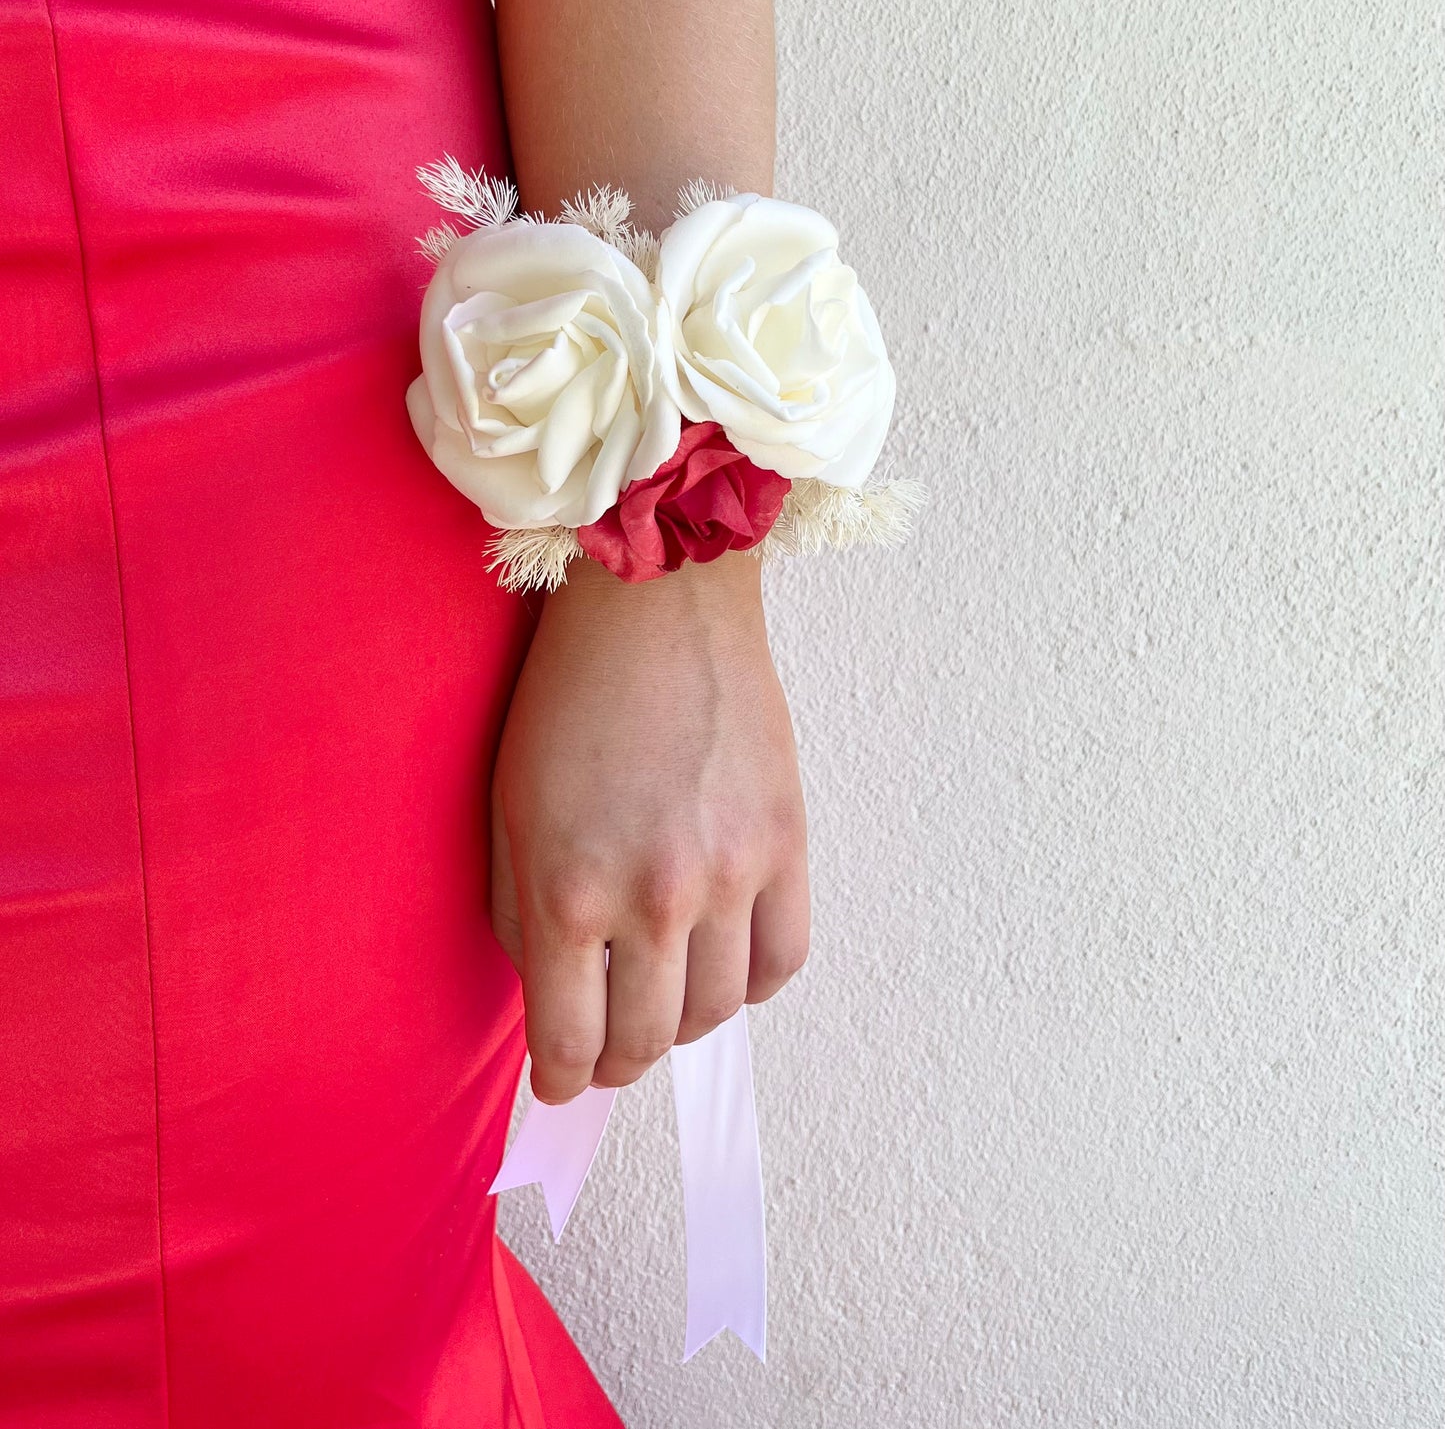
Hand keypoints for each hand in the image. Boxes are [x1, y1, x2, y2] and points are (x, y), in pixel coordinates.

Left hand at [489, 552, 808, 1103]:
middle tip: (608, 1050)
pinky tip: (727, 964)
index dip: (562, 1078)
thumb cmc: (568, 693)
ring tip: (664, 999)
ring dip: (683, 1024)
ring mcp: (729, 873)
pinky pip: (784, 959)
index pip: (569, 1040)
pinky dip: (755, 984)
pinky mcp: (786, 842)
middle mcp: (652, 895)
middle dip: (617, 1062)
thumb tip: (550, 989)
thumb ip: (521, 910)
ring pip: (716, 1012)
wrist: (659, 601)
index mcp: (567, 887)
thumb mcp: (508, 805)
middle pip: (644, 1040)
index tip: (560, 1080)